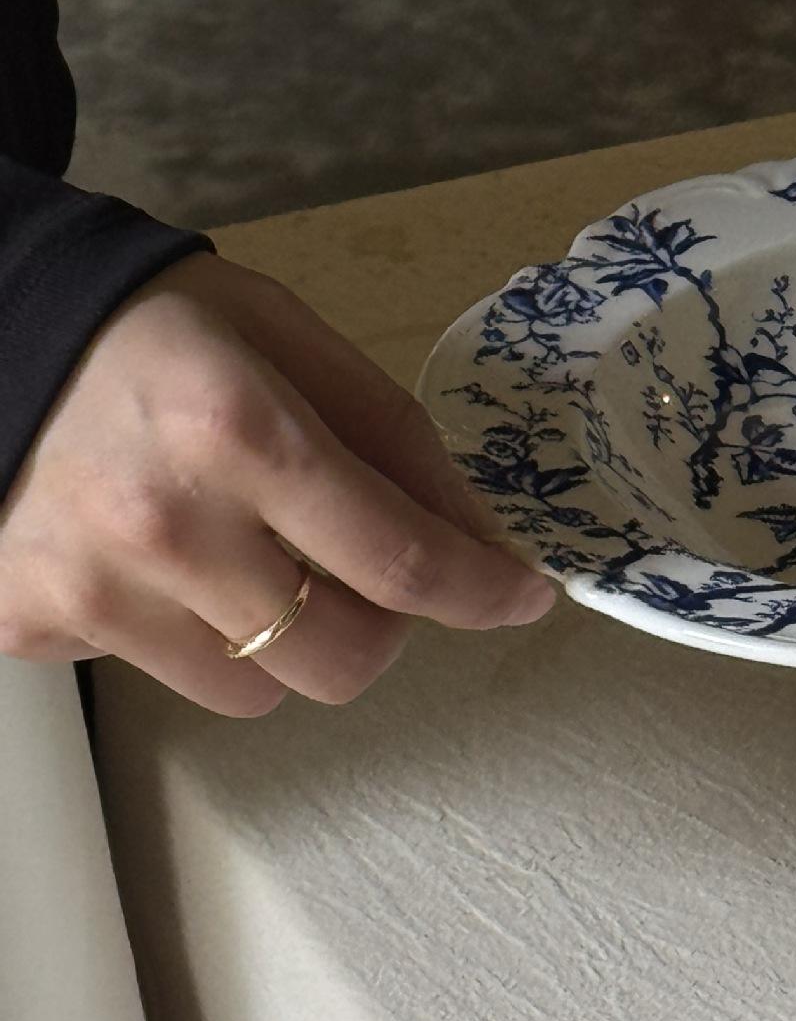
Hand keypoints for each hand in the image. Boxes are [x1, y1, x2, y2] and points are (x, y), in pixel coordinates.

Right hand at [0, 253, 551, 714]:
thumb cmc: (157, 327)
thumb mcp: (293, 341)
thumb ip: (395, 441)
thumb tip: (480, 538)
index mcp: (243, 435)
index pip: (399, 561)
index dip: (482, 592)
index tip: (523, 596)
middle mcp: (165, 525)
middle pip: (341, 659)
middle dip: (382, 626)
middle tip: (365, 569)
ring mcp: (89, 589)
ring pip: (256, 693)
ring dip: (285, 642)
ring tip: (252, 556)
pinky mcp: (29, 626)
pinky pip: (162, 674)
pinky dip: (188, 632)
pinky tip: (160, 556)